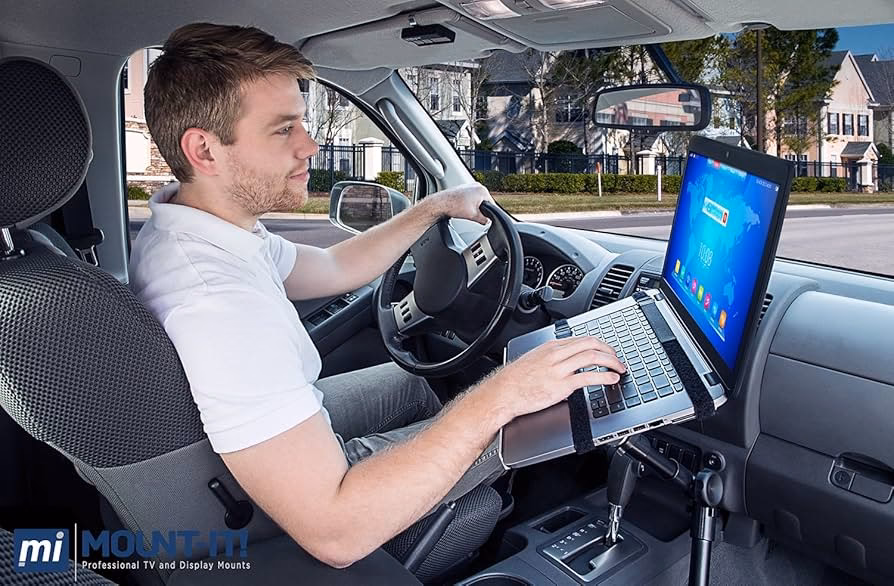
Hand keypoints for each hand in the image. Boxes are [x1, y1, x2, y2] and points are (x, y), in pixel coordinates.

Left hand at [425, 182, 493, 224]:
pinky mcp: (463, 188)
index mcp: (482, 190)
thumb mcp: (473, 216)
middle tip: (473, 215)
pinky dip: (468, 203)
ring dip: (474, 206)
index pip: (491, 204)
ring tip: (466, 211)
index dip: (489, 213)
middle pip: (484, 201)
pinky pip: (470, 197)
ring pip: (477, 200)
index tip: (484, 218)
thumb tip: (487, 221)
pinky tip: (462, 208)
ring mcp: (469, 186)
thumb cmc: (454, 206)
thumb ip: (484, 219)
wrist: (440, 204)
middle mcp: (477, 186)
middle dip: (480, 209)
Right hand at [480, 336, 626, 420]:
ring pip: (592, 356)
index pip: (582, 339)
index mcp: (552, 347)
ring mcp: (559, 369)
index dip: (600, 344)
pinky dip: (605, 376)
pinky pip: (588, 377)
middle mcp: (557, 354)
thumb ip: (552, 359)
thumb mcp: (535, 360)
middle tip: (618, 359)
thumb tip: (567, 363)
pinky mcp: (561, 385)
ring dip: (611, 362)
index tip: (608, 352)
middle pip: (591, 343)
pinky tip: (612, 379)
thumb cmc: (515, 380)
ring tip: (619, 369)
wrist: (503, 393)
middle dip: (609, 351)